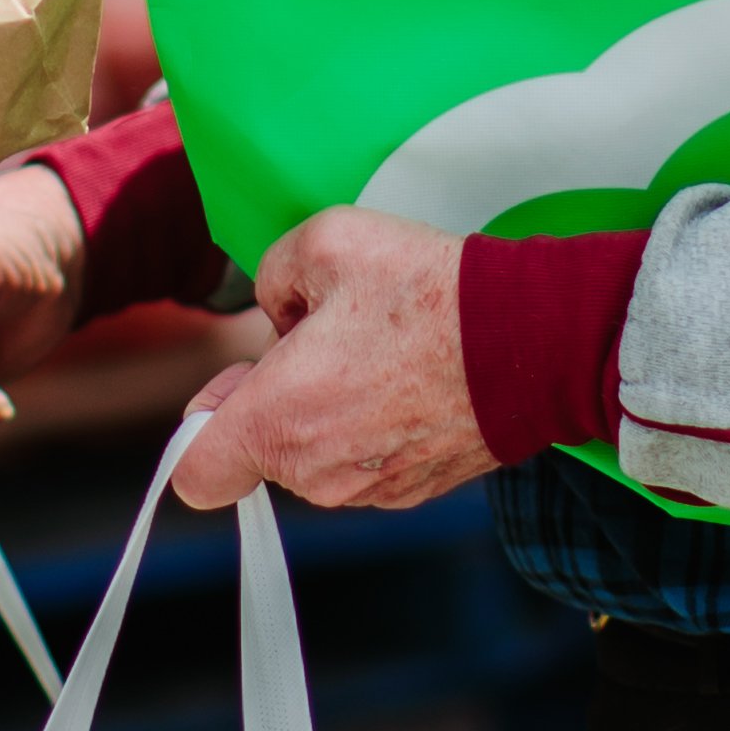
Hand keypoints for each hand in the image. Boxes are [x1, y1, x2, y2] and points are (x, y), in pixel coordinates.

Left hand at [172, 209, 490, 513]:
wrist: (534, 340)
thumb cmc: (429, 295)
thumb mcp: (325, 240)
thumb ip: (272, 275)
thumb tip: (280, 312)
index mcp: (278, 421)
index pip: (195, 473)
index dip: (203, 426)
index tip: (238, 384)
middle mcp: (317, 474)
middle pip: (263, 450)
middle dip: (279, 396)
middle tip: (326, 336)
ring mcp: (371, 490)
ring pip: (317, 455)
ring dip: (330, 410)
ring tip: (379, 350)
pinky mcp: (416, 490)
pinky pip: (367, 460)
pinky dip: (376, 425)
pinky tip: (410, 375)